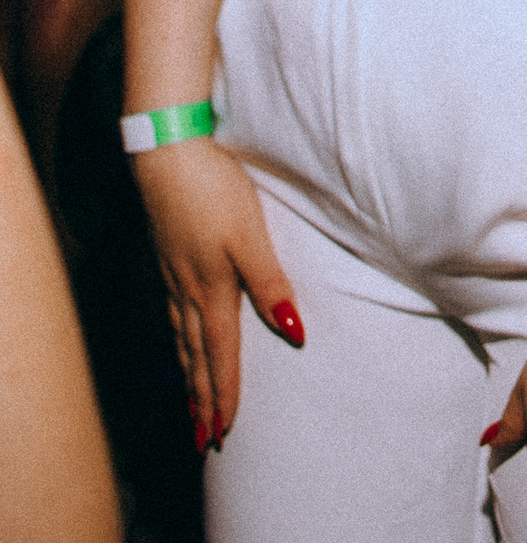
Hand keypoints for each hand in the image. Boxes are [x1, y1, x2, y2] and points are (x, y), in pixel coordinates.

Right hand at [132, 138, 303, 450]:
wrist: (165, 152)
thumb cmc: (212, 190)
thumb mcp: (250, 235)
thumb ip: (270, 283)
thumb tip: (294, 333)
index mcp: (212, 290)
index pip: (220, 355)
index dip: (224, 395)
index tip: (222, 434)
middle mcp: (187, 290)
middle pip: (195, 357)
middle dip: (201, 400)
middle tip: (203, 441)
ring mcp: (172, 273)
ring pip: (181, 338)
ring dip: (188, 375)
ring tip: (191, 404)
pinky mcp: (167, 254)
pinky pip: (171, 314)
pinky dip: (177, 341)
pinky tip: (178, 338)